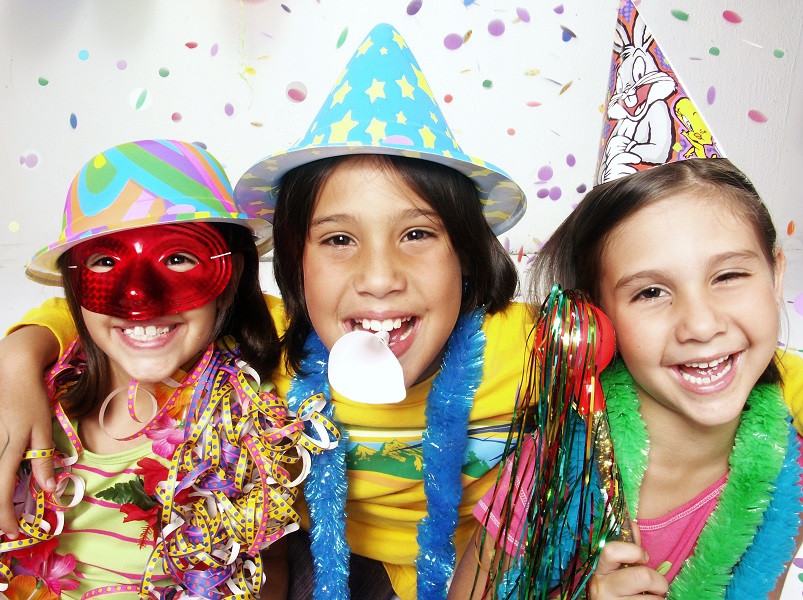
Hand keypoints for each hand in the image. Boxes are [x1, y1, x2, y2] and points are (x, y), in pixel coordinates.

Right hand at [0, 326, 59, 536]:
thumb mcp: (43, 430)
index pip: (1, 493)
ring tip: (3, 514)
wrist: (11, 373)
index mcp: (7, 450)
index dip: (5, 517)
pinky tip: (1, 488)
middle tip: (7, 529)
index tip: (14, 532)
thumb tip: (48, 490)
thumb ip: (43, 461)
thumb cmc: (31, 401)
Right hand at [588, 525, 668, 598]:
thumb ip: (625, 548)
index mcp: (599, 570)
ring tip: (652, 598)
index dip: (634, 551)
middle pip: (641, 576)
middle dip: (658, 581)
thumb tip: (633, 525)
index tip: (644, 557)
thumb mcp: (615, 569)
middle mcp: (601, 588)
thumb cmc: (614, 589)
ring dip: (658, 599)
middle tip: (658, 586)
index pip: (611, 551)